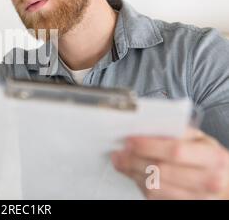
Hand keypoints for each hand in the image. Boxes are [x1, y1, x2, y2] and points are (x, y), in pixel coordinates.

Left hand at [111, 127, 228, 198]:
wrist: (228, 185)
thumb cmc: (211, 159)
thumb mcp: (202, 140)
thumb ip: (178, 133)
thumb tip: (145, 128)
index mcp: (213, 158)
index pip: (175, 151)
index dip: (148, 146)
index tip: (129, 140)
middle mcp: (208, 181)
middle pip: (160, 171)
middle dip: (133, 160)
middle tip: (119, 152)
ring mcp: (198, 199)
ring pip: (154, 187)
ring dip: (132, 173)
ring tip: (122, 161)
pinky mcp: (185, 207)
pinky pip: (155, 198)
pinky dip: (140, 184)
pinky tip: (135, 174)